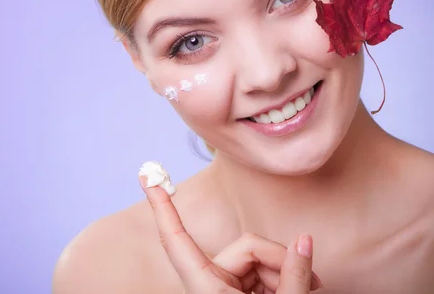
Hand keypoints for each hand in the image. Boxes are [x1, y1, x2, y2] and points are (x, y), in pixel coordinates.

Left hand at [139, 177, 322, 292]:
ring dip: (285, 272)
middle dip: (279, 260)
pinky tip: (300, 289)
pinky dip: (281, 279)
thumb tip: (305, 240)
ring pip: (258, 257)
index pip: (176, 240)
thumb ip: (293, 276)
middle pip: (246, 247)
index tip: (147, 177)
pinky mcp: (239, 290)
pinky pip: (262, 271)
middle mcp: (211, 284)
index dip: (162, 208)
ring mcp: (225, 287)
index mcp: (205, 289)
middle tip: (311, 282)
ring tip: (309, 290)